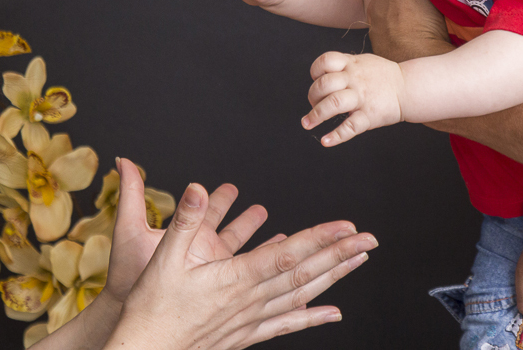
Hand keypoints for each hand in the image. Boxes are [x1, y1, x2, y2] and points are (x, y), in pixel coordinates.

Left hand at [104, 158, 268, 304]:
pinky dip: (260, 271)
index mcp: (185, 233)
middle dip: (246, 220)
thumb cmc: (125, 275)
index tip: (233, 187)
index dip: (222, 198)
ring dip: (260, 246)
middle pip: (231, 231)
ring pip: (241, 255)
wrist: (131, 314)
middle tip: (261, 210)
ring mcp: (210, 272)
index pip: (209, 210)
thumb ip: (132, 193)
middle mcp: (201, 251)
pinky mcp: (217, 290)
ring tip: (281, 238)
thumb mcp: (131, 229)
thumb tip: (125, 161)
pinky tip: (276, 269)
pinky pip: (244, 277)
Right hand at [108, 182, 376, 349]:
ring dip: (333, 276)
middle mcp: (250, 300)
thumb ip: (184, 221)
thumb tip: (196, 187)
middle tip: (370, 240)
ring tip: (359, 261)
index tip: (346, 227)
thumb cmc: (152, 309)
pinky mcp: (246, 334)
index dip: (319, 239)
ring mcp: (251, 319)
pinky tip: (333, 313)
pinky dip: (312, 317)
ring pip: (302, 295)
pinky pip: (286, 323)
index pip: (287, 255)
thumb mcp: (163, 258)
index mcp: (235, 279)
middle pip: (305, 274)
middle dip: (339, 254)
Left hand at [302, 51, 404, 145]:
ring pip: (333, 103)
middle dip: (312, 96)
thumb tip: (321, 73)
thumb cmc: (383, 76)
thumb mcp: (363, 62)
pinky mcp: (369, 115)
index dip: (315, 71)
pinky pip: (350, 127)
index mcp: (352, 65)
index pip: (326, 61)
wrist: (408, 88)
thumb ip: (344, 65)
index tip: (315, 80)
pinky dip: (336, 136)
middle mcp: (355, 80)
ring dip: (316, 115)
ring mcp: (362, 97)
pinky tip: (326, 141)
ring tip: (307, 123)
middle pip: (325, 84)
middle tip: (312, 105)